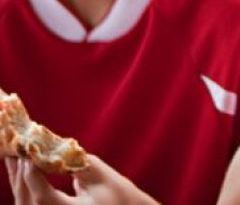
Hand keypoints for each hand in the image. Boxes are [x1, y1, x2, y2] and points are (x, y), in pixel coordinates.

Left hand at [7, 155, 158, 203]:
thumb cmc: (119, 195)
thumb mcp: (101, 175)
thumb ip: (75, 162)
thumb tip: (49, 146)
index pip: (43, 198)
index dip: (33, 175)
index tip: (30, 153)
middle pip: (28, 201)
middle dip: (21, 174)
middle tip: (18, 149)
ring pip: (24, 204)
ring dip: (18, 180)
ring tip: (16, 156)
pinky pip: (30, 204)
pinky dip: (24, 187)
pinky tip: (23, 171)